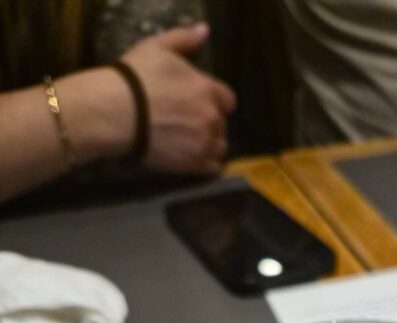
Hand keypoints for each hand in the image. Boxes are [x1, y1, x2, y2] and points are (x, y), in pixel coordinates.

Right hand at [121, 23, 236, 174]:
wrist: (118, 111)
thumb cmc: (137, 77)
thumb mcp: (158, 47)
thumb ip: (184, 39)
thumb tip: (204, 30)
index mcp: (207, 89)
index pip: (227, 99)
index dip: (215, 101)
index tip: (200, 103)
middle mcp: (211, 117)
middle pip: (221, 124)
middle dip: (209, 122)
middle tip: (189, 122)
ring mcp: (204, 142)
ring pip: (219, 147)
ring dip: (210, 144)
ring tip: (192, 143)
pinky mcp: (194, 164)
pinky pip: (212, 167)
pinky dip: (206, 164)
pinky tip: (195, 159)